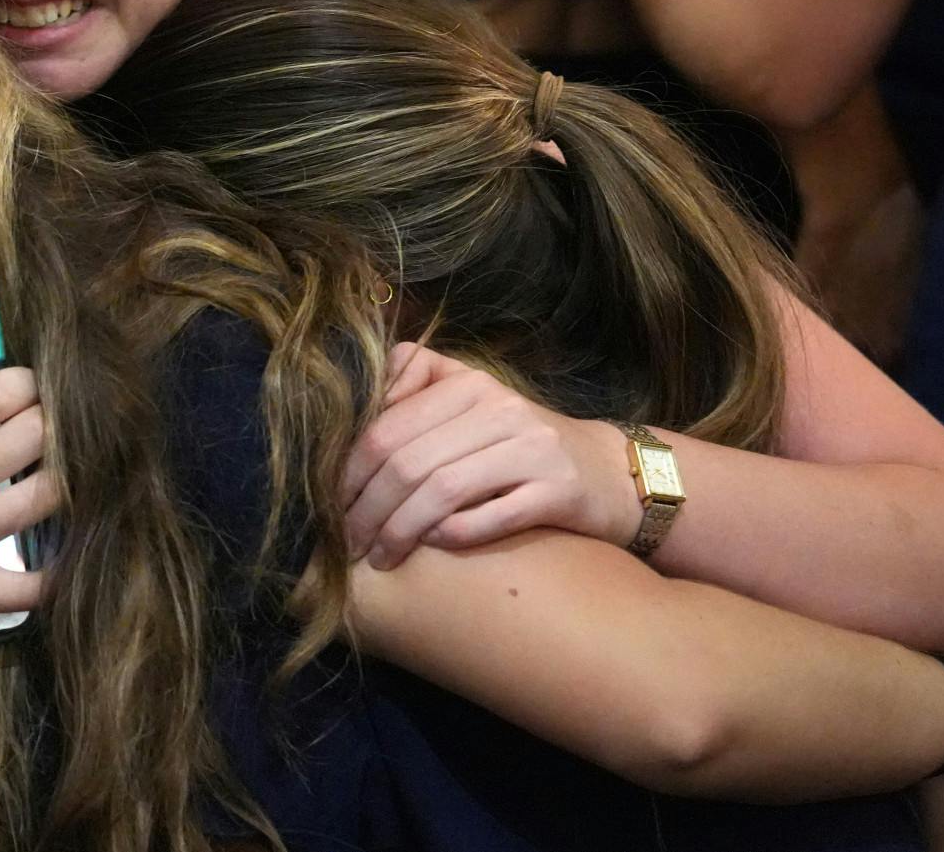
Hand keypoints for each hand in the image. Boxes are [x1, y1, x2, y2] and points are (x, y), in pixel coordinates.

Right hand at [0, 369, 55, 684]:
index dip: (25, 384)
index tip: (30, 387)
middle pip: (34, 437)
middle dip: (54, 425)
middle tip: (56, 429)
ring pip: (48, 498)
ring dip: (65, 484)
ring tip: (66, 479)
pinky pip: (38, 583)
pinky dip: (58, 573)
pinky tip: (63, 560)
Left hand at [340, 343, 638, 568]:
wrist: (612, 473)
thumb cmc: (523, 446)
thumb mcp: (474, 410)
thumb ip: (418, 402)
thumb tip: (345, 430)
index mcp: (469, 384)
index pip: (389, 425)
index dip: (349, 470)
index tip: (330, 505)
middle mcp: (499, 408)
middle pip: (409, 460)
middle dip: (367, 508)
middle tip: (348, 542)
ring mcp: (532, 448)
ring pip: (441, 490)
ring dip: (400, 531)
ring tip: (380, 557)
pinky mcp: (558, 491)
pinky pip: (488, 517)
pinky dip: (451, 535)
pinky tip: (432, 549)